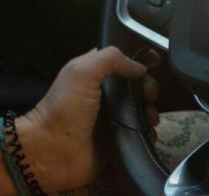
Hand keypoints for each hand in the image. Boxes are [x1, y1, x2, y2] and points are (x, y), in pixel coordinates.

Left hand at [16, 46, 160, 192]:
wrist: (53, 150)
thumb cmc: (62, 109)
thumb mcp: (81, 72)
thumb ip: (109, 59)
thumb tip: (139, 65)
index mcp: (93, 74)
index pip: (120, 60)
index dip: (138, 58)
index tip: (155, 60)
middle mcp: (104, 94)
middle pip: (136, 85)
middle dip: (149, 87)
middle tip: (148, 95)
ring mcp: (112, 118)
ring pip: (141, 109)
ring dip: (152, 111)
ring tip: (150, 117)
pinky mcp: (118, 140)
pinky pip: (141, 134)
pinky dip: (149, 133)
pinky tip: (149, 133)